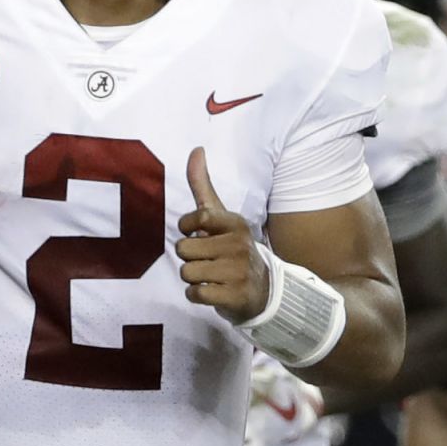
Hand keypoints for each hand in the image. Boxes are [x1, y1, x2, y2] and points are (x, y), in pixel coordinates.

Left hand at [177, 148, 270, 323]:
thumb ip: (203, 186)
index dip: (187, 229)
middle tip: (207, 260)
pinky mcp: (234, 296)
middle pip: (184, 249)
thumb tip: (196, 149)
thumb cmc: (232, 249)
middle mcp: (238, 245)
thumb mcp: (221, 217)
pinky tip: (211, 291)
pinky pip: (195, 293)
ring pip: (187, 272)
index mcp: (235, 223)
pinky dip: (196, 295)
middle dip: (189, 257)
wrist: (262, 290)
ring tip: (210, 276)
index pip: (198, 219)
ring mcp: (238, 271)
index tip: (197, 234)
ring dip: (192, 278)